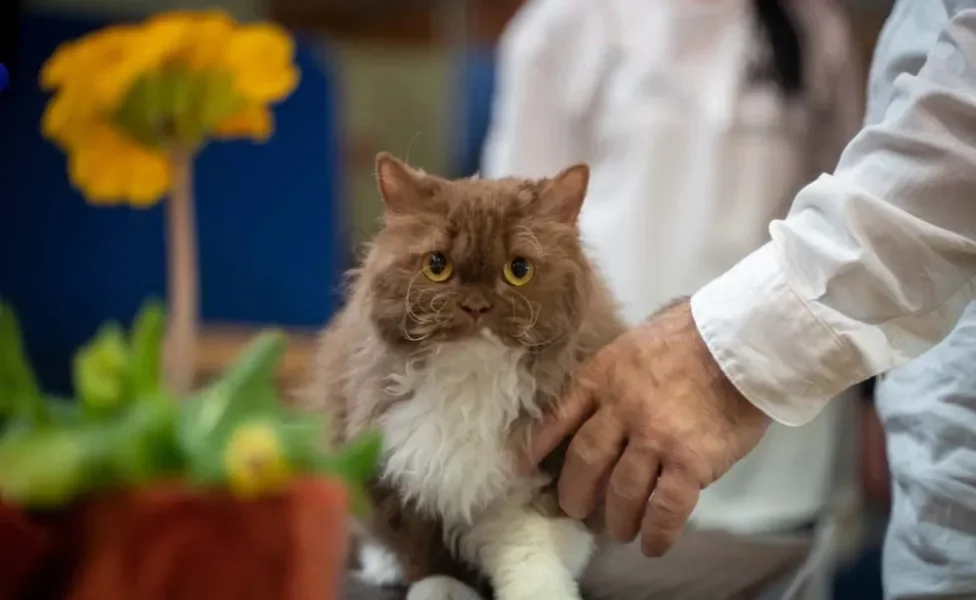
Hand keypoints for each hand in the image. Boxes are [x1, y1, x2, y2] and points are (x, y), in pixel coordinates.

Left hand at [524, 300, 769, 555]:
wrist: (741, 338)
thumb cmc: (694, 334)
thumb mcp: (636, 341)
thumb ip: (617, 374)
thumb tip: (607, 398)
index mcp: (603, 377)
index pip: (559, 418)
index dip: (539, 446)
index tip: (524, 467)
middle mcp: (621, 409)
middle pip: (585, 461)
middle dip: (576, 493)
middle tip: (575, 510)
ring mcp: (654, 437)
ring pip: (622, 491)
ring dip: (617, 518)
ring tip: (618, 530)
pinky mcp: (689, 460)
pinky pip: (665, 508)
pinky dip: (657, 532)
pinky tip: (654, 544)